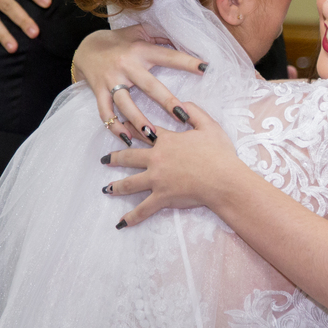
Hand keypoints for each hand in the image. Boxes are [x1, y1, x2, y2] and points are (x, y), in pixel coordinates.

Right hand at [73, 28, 206, 144]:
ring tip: (152, 134)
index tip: (205, 68)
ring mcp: (111, 80)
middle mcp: (126, 66)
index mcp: (141, 50)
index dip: (187, 61)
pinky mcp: (97, 91)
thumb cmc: (119, 40)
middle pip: (149, 86)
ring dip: (138, 120)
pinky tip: (127, 138)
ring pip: (125, 103)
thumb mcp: (140, 31)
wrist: (85, 47)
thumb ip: (161, 36)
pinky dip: (114, 126)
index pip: (168, 56)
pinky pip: (105, 112)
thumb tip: (184, 40)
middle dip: (166, 102)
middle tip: (182, 116)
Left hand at [102, 103, 244, 227]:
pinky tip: (121, 223)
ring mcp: (157, 179)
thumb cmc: (218, 153)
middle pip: (130, 157)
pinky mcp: (162, 197)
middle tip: (104, 159)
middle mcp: (157, 159)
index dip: (131, 128)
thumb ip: (194, 112)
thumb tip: (181, 104)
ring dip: (116, 186)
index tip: (120, 126)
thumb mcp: (209, 125)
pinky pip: (143, 208)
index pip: (144, 132)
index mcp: (167, 141)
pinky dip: (132, 216)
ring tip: (106, 188)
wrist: (222, 179)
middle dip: (115, 157)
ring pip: (130, 183)